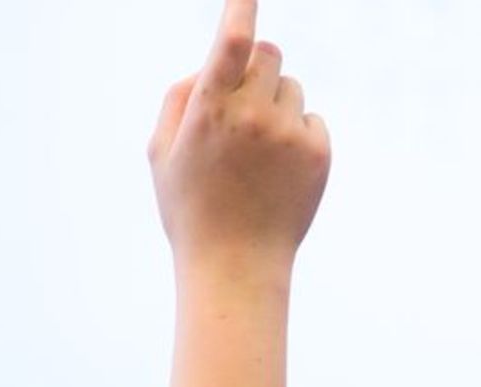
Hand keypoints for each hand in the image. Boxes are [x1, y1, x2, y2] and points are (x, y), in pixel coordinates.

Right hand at [148, 0, 331, 281]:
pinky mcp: (319, 151)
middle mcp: (252, 117)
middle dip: (257, 68)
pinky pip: (312, 118)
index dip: (241, 7)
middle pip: (269, 53)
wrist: (236, 267)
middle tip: (243, 105)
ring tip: (258, 154)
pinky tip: (278, 172)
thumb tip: (205, 65)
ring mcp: (288, 134)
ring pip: (291, 86)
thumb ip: (177, 101)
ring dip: (276, 105)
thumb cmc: (192, 209)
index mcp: (208, 112)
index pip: (230, 44)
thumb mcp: (162, 155)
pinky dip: (297, 135)